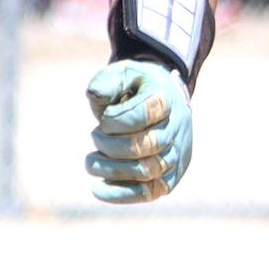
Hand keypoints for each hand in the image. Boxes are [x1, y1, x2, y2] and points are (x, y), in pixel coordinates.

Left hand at [85, 59, 191, 203]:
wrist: (162, 99)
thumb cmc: (134, 88)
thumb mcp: (121, 74)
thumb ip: (107, 82)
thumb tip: (95, 95)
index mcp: (165, 100)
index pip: (144, 113)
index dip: (116, 119)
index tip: (103, 118)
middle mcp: (175, 129)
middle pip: (145, 146)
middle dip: (110, 145)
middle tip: (95, 136)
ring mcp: (176, 155)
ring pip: (147, 171)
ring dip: (112, 169)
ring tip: (91, 162)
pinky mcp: (171, 176)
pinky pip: (151, 192)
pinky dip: (123, 194)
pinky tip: (98, 190)